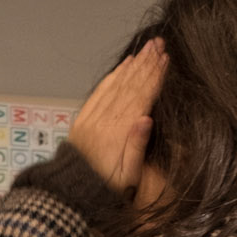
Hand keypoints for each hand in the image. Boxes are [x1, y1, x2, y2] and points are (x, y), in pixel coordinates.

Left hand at [69, 38, 166, 195]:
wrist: (69, 193)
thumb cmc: (104, 190)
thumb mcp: (128, 177)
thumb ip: (137, 147)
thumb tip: (147, 118)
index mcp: (120, 133)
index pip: (141, 97)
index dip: (155, 77)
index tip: (166, 59)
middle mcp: (106, 120)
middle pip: (130, 85)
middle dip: (146, 63)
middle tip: (159, 43)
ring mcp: (94, 117)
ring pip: (117, 84)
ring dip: (133, 65)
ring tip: (146, 48)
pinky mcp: (84, 119)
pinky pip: (100, 91)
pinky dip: (113, 75)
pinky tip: (123, 65)